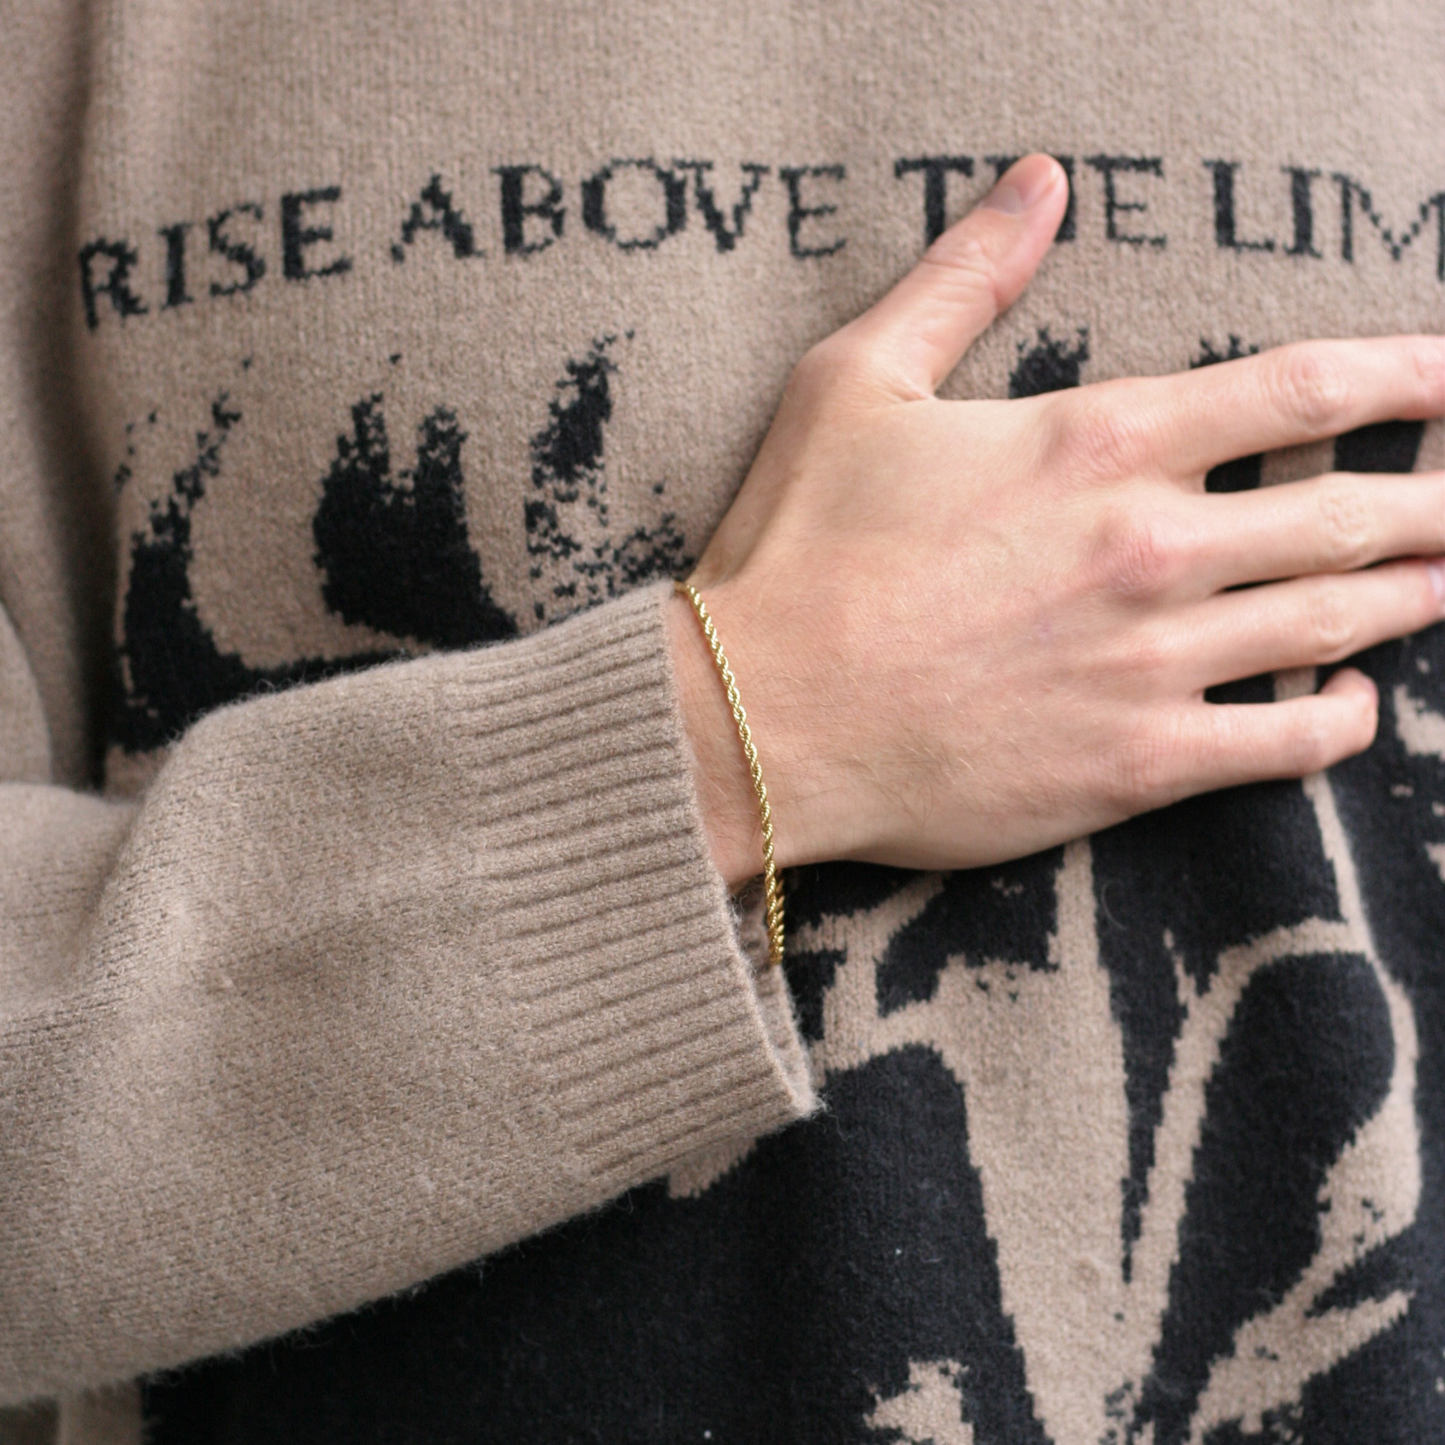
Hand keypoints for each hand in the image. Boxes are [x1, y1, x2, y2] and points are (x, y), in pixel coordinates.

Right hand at [669, 154, 1444, 885]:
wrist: (759, 719)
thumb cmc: (796, 550)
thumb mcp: (854, 382)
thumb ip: (962, 279)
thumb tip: (1039, 181)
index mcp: (1096, 441)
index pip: (1300, 389)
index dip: (1405, 375)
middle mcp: (1150, 547)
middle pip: (1349, 512)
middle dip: (1437, 500)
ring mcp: (1154, 662)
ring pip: (1335, 621)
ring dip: (1410, 598)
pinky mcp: (1135, 765)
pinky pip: (1283, 745)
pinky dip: (1339, 722)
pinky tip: (1353, 706)